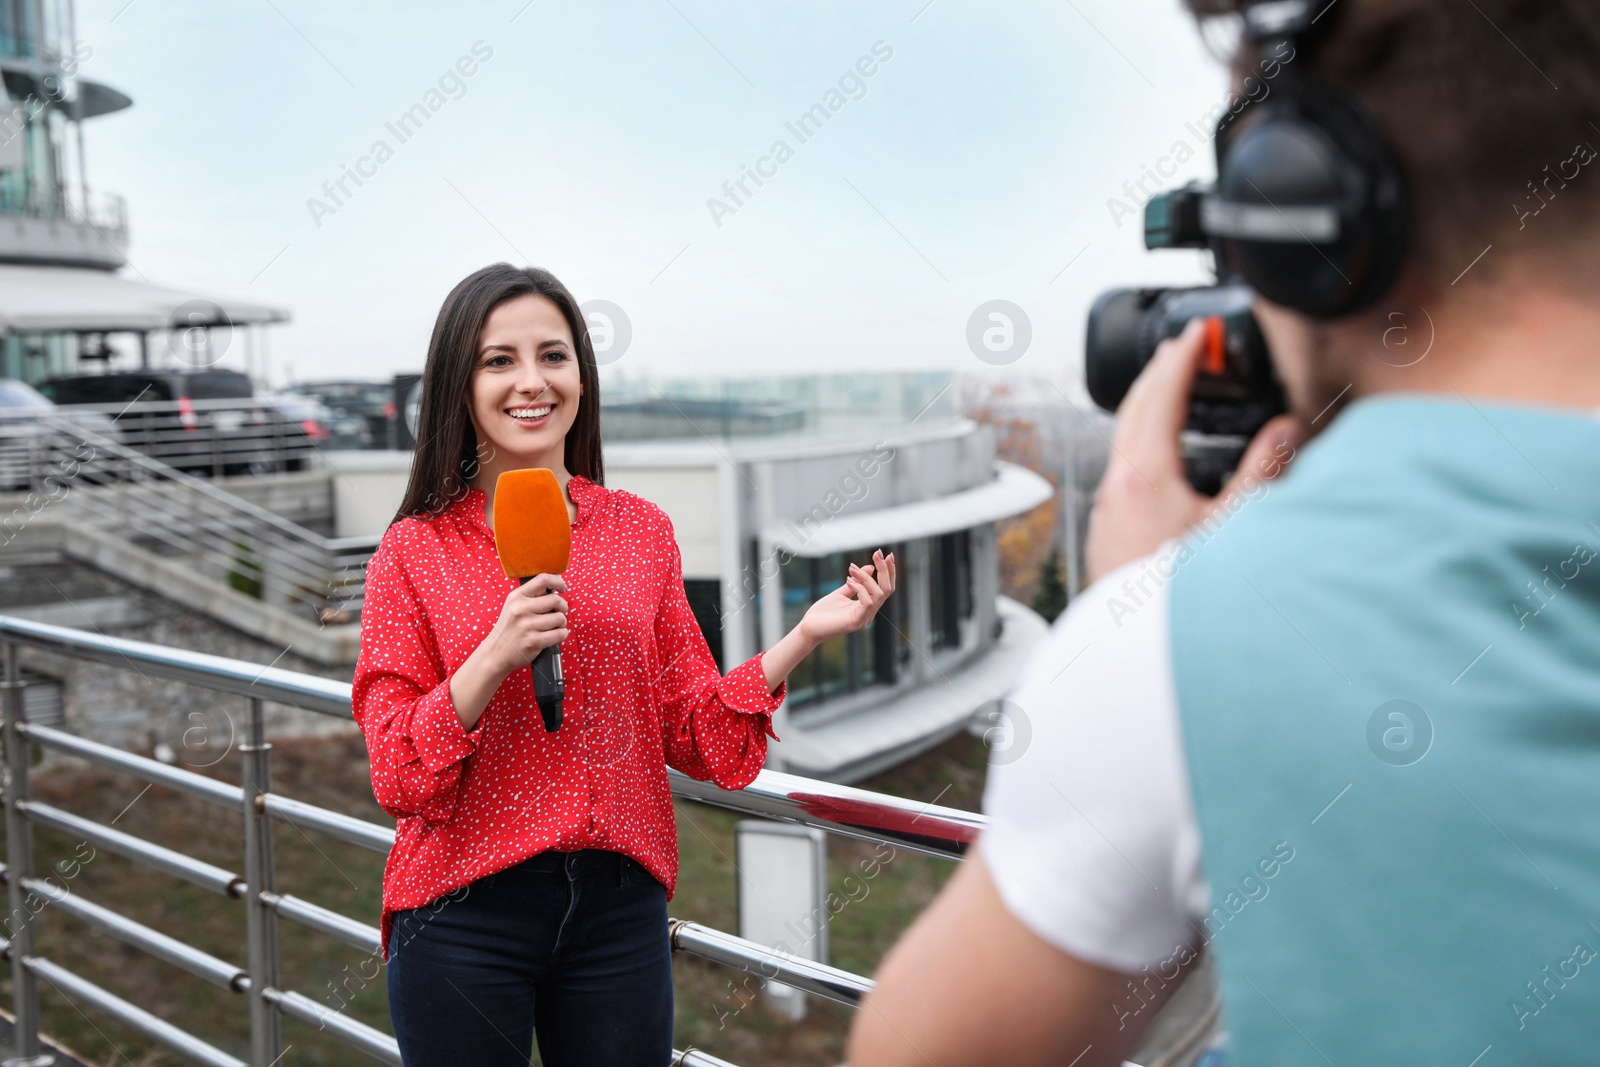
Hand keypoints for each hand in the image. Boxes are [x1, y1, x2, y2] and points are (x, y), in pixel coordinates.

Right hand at [483, 573, 568, 676]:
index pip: (543, 580)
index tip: (563, 588)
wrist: (495, 653)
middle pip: (556, 600)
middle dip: (563, 606)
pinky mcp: (533, 641)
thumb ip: (531, 596)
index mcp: (517, 597)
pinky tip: (556, 634)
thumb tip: (556, 588)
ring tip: (554, 625)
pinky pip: (559, 634)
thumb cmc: (509, 628)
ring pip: (560, 618)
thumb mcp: (513, 605)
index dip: (558, 582)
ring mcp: (527, 626)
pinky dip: (562, 634)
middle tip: (560, 611)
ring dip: (562, 623)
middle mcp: (521, 609)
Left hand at [799, 550, 896, 644]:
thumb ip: (856, 582)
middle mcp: (869, 613)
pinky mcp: (856, 621)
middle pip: (887, 589)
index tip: (885, 554)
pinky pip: (867, 601)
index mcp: (867, 607)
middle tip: (877, 553)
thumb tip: (870, 567)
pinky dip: (860, 587)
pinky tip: (848, 581)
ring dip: (866, 577)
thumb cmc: (823, 612)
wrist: (808, 629)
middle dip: (884, 569)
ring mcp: (864, 618)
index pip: (886, 588)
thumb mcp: (841, 592)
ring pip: (878, 594)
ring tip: (852, 569)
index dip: (889, 571)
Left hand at [1084, 318, 1302, 584]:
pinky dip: (1141, 447)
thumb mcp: (1236, 529)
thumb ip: (1263, 474)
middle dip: (1159, 375)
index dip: (1183, 360)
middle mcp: (1114, 489)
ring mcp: (1104, 514)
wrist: (1139, 655)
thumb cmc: (1182, 598)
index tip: (1197, 335)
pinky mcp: (1105, 537)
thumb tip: (1285, 429)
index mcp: (1143, 476)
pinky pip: (1120, 473)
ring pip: (1122, 444)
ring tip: (1170, 394)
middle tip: (1181, 349)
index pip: (1162, 397)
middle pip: (1132, 412)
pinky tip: (1157, 462)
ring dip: (1147, 411)